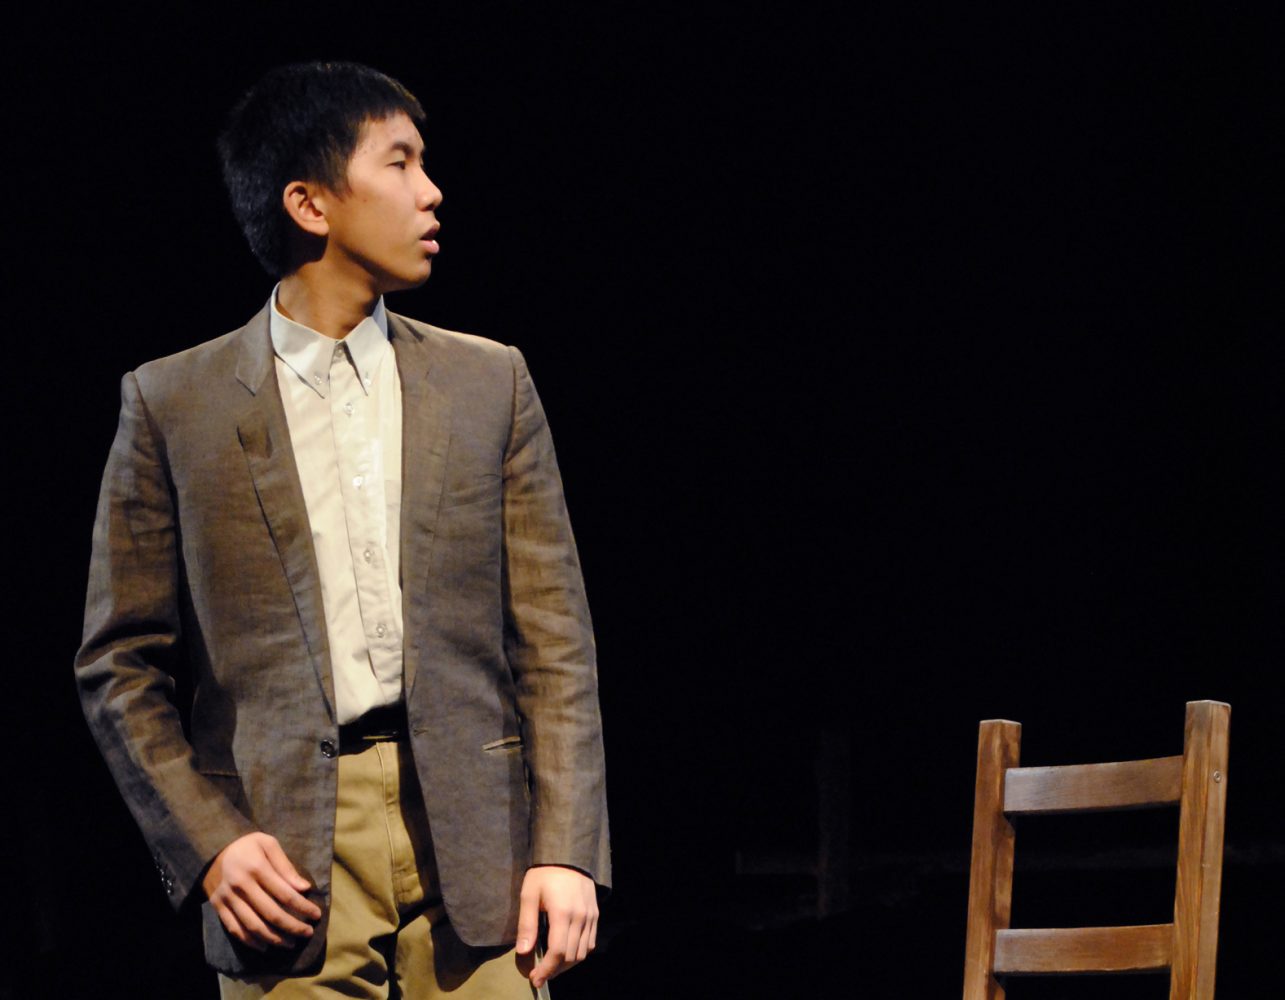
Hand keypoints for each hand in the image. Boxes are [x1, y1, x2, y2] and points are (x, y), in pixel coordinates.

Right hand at [201, 832, 321, 950]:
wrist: (210, 851)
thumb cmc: (246, 846)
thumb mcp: (268, 844)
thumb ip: (286, 866)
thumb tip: (304, 888)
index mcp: (256, 867)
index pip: (285, 894)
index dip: (303, 907)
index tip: (316, 915)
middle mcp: (241, 886)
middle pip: (271, 914)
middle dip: (292, 927)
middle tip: (308, 933)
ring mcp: (228, 899)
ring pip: (253, 926)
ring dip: (274, 939)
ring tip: (290, 944)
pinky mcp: (218, 908)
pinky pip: (235, 930)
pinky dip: (251, 941)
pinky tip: (265, 946)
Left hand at [515, 865, 598, 988]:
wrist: (568, 854)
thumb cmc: (544, 874)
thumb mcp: (529, 894)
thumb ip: (527, 924)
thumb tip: (523, 951)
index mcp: (562, 912)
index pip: (558, 952)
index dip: (546, 970)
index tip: (534, 978)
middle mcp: (580, 917)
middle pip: (571, 956)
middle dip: (554, 971)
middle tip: (539, 974)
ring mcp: (591, 916)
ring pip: (583, 953)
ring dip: (567, 965)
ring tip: (551, 966)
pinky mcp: (595, 914)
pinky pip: (590, 942)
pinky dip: (579, 953)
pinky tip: (566, 952)